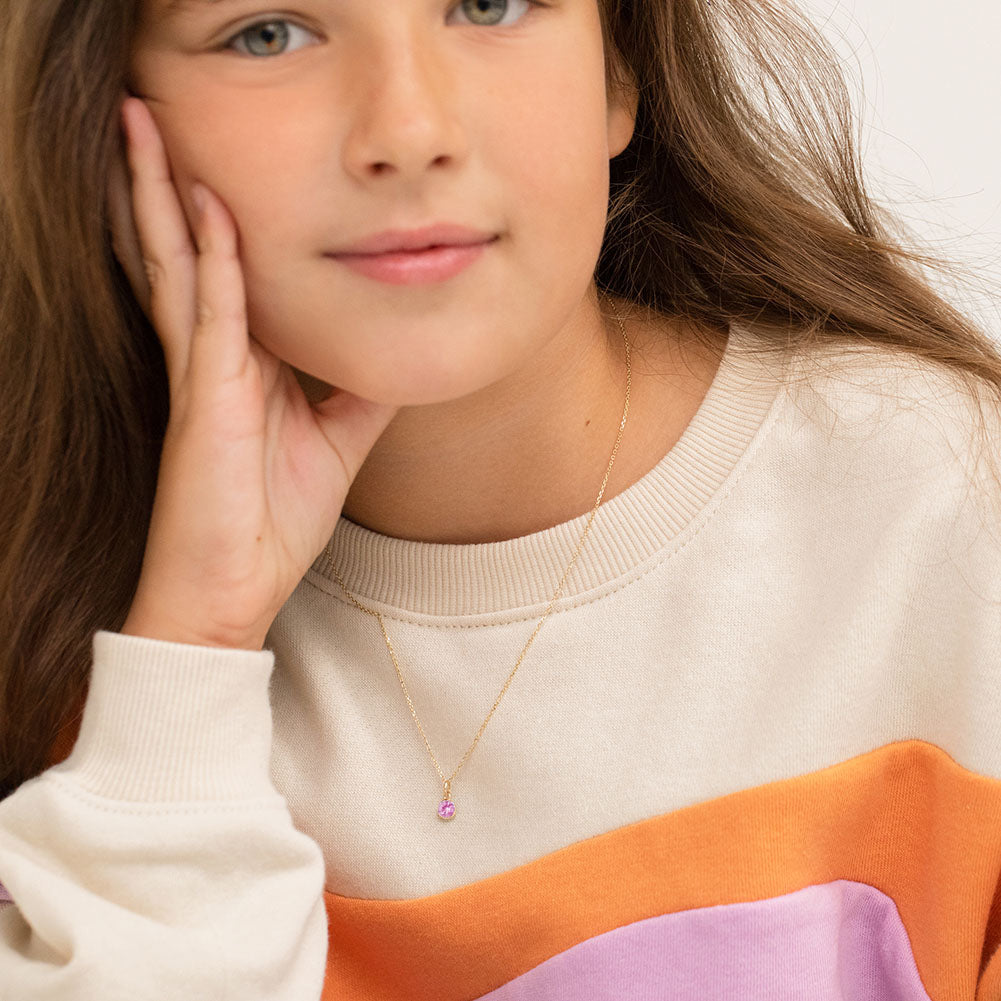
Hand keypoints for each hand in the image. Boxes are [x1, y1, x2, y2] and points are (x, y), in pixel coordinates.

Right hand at [108, 93, 399, 649]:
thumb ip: (359, 394)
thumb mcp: (336, 445)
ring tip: (141, 124)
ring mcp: (200, 374)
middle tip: (144, 112)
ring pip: (174, 263)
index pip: (219, 273)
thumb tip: (396, 357)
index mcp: (239, 366)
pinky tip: (206, 206)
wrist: (234, 591)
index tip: (207, 156)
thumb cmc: (270, 524)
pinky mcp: (204, 399)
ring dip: (159, 192)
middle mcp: (210, 358)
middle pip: (180, 250)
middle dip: (161, 180)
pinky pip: (209, 313)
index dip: (207, 214)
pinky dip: (210, 258)